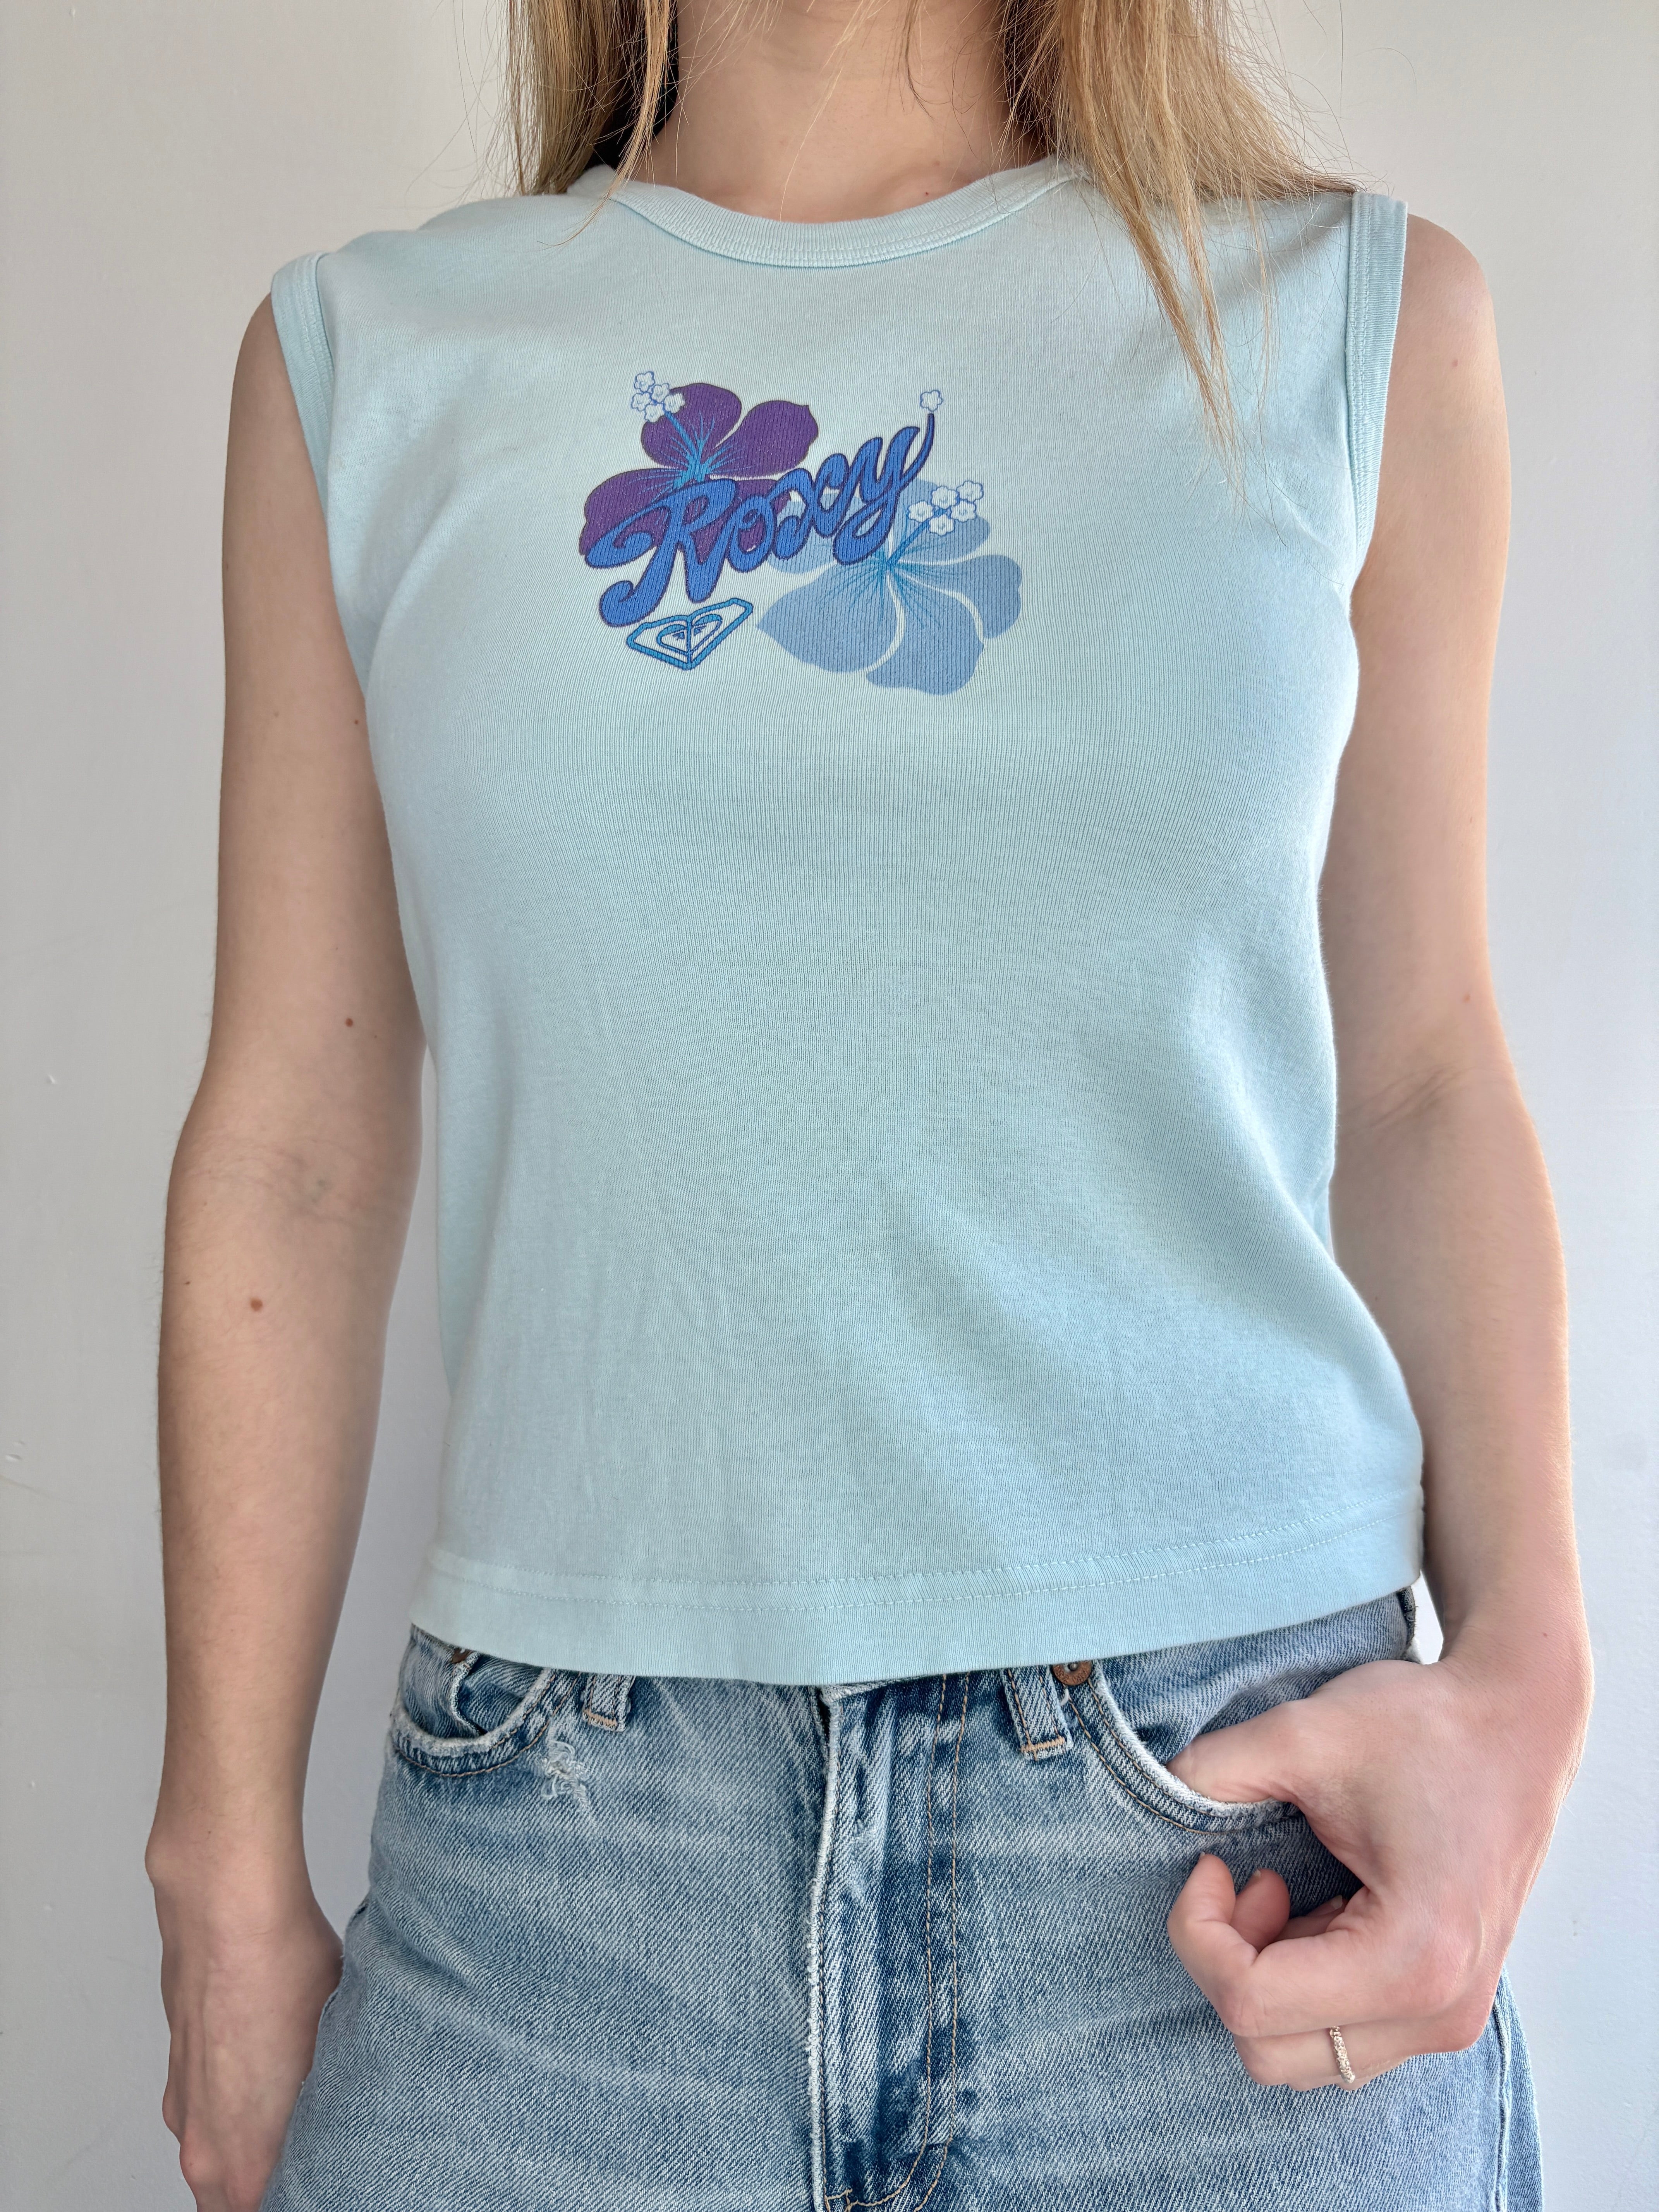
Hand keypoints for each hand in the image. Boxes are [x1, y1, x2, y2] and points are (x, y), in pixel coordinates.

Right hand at [152, 1855, 341, 2209]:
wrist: (226, 1912)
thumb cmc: (285, 1973)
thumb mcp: (337, 2054)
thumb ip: (333, 2115)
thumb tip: (351, 2130)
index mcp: (247, 2163)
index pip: (278, 2208)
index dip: (308, 2192)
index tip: (334, 2178)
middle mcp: (205, 2151)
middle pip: (239, 2202)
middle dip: (279, 2186)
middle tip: (320, 2162)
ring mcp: (186, 2113)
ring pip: (218, 2166)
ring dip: (252, 2157)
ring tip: (296, 2119)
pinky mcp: (179, 2077)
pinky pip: (206, 2121)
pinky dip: (233, 2118)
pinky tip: (267, 2078)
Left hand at [1163, 1632, 1588, 2088]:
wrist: (1515, 1727)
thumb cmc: (1423, 1727)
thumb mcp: (1301, 1733)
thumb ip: (1212, 1771)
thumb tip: (1155, 1799)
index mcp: (1413, 1959)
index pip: (1250, 2004)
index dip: (1199, 1931)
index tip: (1213, 1863)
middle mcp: (1438, 2013)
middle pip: (1268, 2050)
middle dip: (1229, 1961)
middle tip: (1250, 1877)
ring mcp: (1445, 2020)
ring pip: (1300, 2057)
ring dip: (1265, 1977)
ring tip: (1284, 1889)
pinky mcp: (1441, 2008)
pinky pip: (1337, 2039)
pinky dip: (1299, 1985)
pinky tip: (1314, 1909)